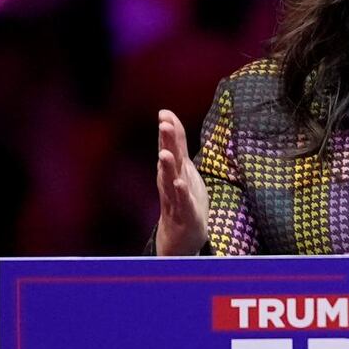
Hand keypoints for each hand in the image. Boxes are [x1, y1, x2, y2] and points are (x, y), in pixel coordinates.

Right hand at [156, 109, 208, 254]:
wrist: (181, 235)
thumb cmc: (183, 197)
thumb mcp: (183, 167)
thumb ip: (177, 145)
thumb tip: (170, 121)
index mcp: (173, 169)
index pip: (170, 145)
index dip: (170, 129)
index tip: (165, 112)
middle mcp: (170, 180)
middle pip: (169, 158)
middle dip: (166, 142)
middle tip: (164, 124)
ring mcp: (175, 197)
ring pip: (170, 179)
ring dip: (167, 167)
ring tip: (164, 154)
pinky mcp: (184, 213)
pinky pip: (181, 202)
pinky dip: (180, 193)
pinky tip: (179, 184)